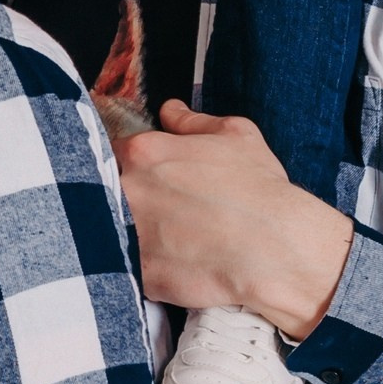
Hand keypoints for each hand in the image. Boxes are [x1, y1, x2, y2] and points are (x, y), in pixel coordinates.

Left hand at [113, 102, 352, 339]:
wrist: (277, 248)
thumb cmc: (260, 188)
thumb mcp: (235, 135)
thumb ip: (192, 120)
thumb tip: (170, 110)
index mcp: (143, 152)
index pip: (115, 154)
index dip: (129, 168)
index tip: (145, 181)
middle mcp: (128, 189)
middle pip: (105, 191)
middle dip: (125, 199)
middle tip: (154, 212)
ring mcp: (130, 233)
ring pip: (110, 230)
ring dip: (126, 233)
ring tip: (161, 241)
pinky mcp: (140, 273)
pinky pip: (127, 268)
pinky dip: (141, 267)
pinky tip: (166, 266)